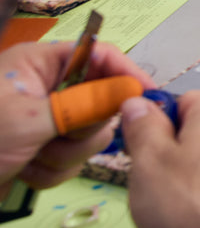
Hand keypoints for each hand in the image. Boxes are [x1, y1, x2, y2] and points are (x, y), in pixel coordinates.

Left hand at [0, 41, 153, 192]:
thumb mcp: (31, 119)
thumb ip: (85, 105)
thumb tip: (131, 92)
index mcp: (40, 64)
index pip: (99, 55)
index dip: (124, 72)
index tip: (146, 95)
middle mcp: (46, 88)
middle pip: (100, 100)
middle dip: (84, 129)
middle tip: (63, 138)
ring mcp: (43, 122)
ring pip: (87, 137)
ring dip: (65, 156)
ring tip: (32, 159)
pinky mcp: (39, 151)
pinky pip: (69, 161)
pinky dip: (51, 172)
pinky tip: (25, 172)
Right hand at [122, 91, 199, 227]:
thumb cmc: (190, 202)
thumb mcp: (149, 159)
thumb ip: (142, 127)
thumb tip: (138, 102)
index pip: (181, 98)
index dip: (154, 116)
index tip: (135, 140)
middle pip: (188, 133)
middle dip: (162, 153)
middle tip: (145, 177)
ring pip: (195, 163)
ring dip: (174, 181)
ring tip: (162, 206)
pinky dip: (192, 201)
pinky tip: (182, 222)